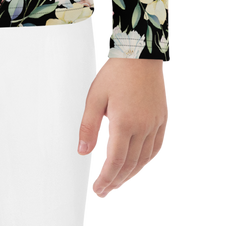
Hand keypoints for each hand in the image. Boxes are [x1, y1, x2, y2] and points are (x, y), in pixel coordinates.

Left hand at [77, 57, 169, 199]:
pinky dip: (148, 161)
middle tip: (105, 192)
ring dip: (131, 175)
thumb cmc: (117, 70)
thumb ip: (90, 126)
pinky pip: (157, 148)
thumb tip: (83, 151)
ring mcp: (155, 124)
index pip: (114, 162)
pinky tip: (140, 166)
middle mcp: (142, 127)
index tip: (97, 189)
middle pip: (129, 165)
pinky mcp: (162, 118)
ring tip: (119, 184)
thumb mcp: (95, 96)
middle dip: (116, 182)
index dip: (106, 179)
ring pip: (144, 159)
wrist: (141, 52)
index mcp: (124, 123)